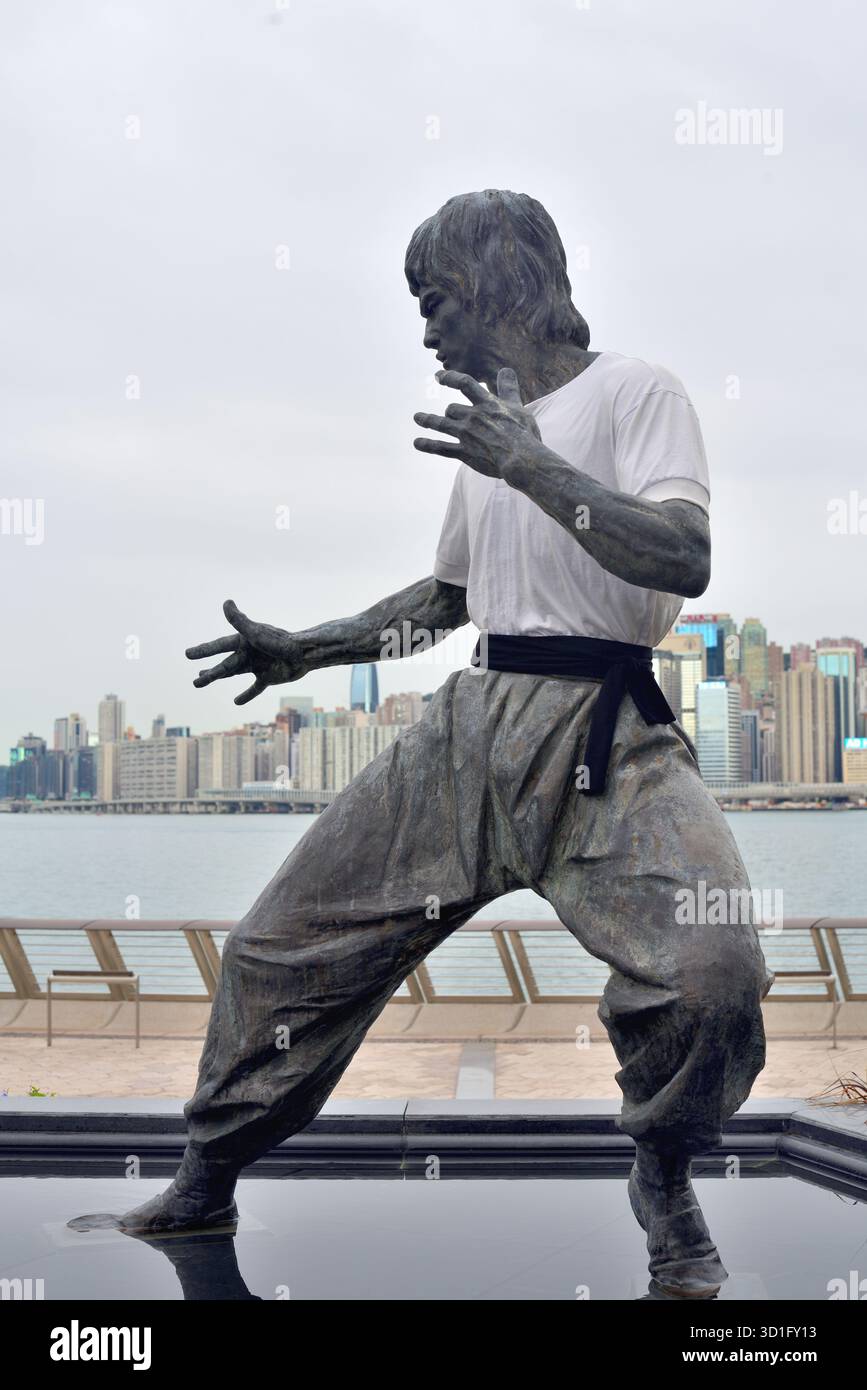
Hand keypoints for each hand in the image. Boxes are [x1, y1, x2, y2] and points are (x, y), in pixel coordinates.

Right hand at [186, 599, 307, 705]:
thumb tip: (226, 602)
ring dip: (217, 677)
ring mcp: (257, 665)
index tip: (188, 654)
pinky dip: (246, 695)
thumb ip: (239, 621)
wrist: (305, 654)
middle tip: (195, 680)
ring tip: (200, 681)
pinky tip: (236, 702)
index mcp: (244, 640)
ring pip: (233, 674)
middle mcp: (248, 652)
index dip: (204, 650)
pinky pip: (254, 688)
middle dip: (209, 673)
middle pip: (224, 664)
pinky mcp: (268, 677)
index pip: (219, 646)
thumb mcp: (257, 632)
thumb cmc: (280, 641)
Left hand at [413, 367, 541, 478]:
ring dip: (428, 420)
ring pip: (440, 424)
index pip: (464, 384)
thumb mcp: (518, 406)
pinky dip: (427, 445)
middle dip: (450, 412)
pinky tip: (416, 443)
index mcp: (486, 403)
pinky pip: (441, 448)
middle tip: (449, 414)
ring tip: (417, 417)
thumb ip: (509, 388)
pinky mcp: (464, 453)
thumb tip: (506, 369)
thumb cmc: (523, 433)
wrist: (520, 459)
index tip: (438, 376)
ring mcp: (466, 435)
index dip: (449, 378)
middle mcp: (472, 416)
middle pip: (452, 409)